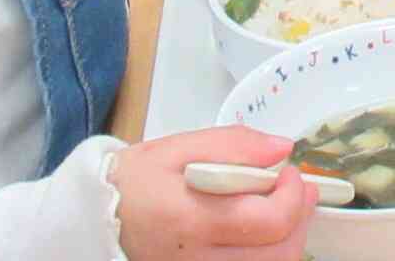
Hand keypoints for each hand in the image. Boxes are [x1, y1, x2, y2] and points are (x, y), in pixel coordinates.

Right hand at [111, 126, 316, 260]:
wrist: (94, 220)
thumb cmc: (134, 181)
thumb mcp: (177, 148)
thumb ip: (233, 144)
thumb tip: (282, 148)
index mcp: (191, 220)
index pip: (268, 221)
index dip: (293, 196)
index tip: (289, 172)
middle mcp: (195, 259)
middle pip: (277, 255)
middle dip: (300, 219)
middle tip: (298, 192)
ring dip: (288, 241)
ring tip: (283, 212)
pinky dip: (266, 256)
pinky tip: (264, 236)